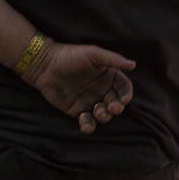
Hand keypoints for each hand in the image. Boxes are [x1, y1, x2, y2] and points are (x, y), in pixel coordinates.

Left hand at [21, 37, 135, 132]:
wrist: (45, 65)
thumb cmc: (70, 56)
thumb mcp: (93, 54)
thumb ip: (113, 59)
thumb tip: (133, 64)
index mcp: (108, 76)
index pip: (124, 88)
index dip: (126, 95)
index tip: (123, 99)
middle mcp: (101, 89)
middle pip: (117, 103)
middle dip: (116, 108)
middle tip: (111, 107)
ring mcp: (90, 101)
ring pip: (104, 115)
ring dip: (104, 116)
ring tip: (98, 111)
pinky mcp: (77, 111)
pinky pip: (88, 122)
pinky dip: (89, 126)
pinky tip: (85, 122)